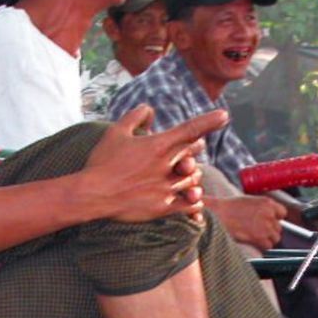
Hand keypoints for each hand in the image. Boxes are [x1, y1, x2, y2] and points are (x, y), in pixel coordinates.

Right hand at [83, 106, 222, 222]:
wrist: (93, 194)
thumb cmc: (102, 161)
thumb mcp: (116, 132)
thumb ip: (135, 116)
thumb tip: (150, 109)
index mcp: (158, 145)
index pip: (191, 129)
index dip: (210, 121)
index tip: (225, 115)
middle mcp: (166, 166)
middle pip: (194, 153)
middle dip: (193, 149)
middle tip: (189, 149)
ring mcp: (167, 188)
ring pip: (194, 178)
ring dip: (192, 173)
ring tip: (186, 173)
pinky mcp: (163, 207)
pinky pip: (190, 205)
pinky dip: (195, 201)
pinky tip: (192, 199)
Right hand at [209, 195, 287, 249]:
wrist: (219, 214)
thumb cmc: (229, 207)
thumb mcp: (250, 201)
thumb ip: (262, 208)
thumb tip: (267, 215)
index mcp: (267, 203)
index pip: (282, 213)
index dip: (276, 218)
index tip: (270, 221)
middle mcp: (269, 214)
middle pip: (279, 227)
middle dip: (271, 230)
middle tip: (259, 231)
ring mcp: (266, 226)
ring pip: (276, 238)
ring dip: (268, 239)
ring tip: (256, 237)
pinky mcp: (260, 237)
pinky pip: (268, 246)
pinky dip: (262, 246)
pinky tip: (254, 242)